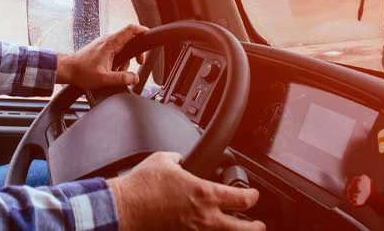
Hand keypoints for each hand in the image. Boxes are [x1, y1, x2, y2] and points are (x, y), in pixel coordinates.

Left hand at [56, 23, 146, 89]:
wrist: (67, 70)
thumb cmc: (82, 72)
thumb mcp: (104, 79)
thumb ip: (122, 78)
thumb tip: (134, 77)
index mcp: (110, 43)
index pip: (130, 29)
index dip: (142, 30)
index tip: (149, 35)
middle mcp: (107, 40)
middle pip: (129, 38)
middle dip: (136, 52)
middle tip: (138, 62)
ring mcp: (104, 43)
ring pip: (122, 47)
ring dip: (125, 59)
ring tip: (118, 71)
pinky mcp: (101, 49)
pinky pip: (115, 51)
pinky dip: (118, 59)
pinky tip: (112, 70)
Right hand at [109, 152, 263, 230]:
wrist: (125, 207)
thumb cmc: (141, 185)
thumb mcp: (164, 160)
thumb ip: (179, 160)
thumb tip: (181, 161)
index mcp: (204, 194)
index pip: (242, 199)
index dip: (252, 196)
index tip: (253, 195)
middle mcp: (206, 218)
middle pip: (245, 229)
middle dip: (256, 227)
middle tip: (259, 224)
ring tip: (238, 230)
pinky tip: (211, 230)